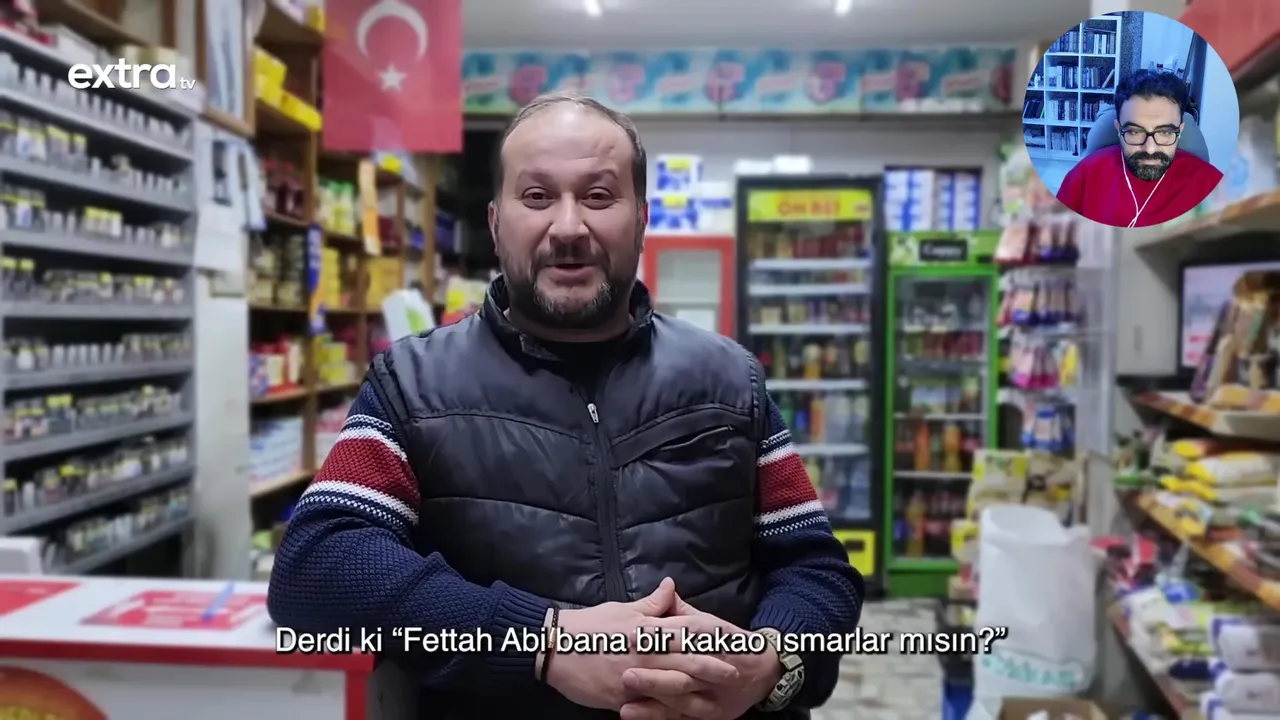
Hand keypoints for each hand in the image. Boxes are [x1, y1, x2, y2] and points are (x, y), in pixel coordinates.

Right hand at [544, 579, 742, 711]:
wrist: (555, 649)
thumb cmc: (589, 625)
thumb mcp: (621, 609)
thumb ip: (651, 605)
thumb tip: (671, 587)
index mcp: (647, 629)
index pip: (686, 632)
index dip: (711, 637)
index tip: (732, 641)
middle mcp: (646, 653)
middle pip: (687, 661)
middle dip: (714, 668)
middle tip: (738, 674)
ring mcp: (636, 677)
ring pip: (674, 687)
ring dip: (699, 691)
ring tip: (720, 696)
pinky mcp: (623, 697)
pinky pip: (651, 705)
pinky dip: (670, 709)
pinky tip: (686, 713)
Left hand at [620, 596, 782, 719]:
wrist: (763, 671)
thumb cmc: (727, 642)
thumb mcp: (707, 621)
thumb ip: (680, 609)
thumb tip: (663, 587)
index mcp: (707, 636)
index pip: (680, 634)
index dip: (656, 635)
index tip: (631, 634)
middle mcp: (709, 664)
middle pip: (680, 665)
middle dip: (654, 666)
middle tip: (626, 667)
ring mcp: (709, 691)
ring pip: (681, 692)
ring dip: (654, 690)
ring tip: (627, 689)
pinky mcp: (707, 712)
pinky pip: (680, 714)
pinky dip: (657, 715)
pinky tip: (632, 712)